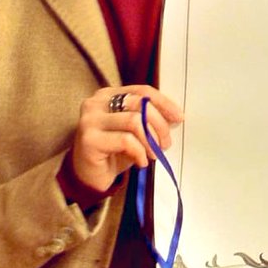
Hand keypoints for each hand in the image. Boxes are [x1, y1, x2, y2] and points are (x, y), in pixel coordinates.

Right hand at [69, 86, 183, 192]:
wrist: (89, 176)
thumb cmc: (113, 152)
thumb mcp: (134, 132)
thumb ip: (149, 120)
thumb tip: (175, 117)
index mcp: (108, 95)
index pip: (142, 91)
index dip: (164, 103)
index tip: (179, 117)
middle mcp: (96, 103)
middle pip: (140, 104)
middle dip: (159, 125)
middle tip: (165, 144)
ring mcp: (90, 120)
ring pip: (134, 121)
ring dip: (150, 141)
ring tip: (153, 154)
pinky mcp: (89, 139)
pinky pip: (126, 141)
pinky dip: (140, 153)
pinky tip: (140, 162)